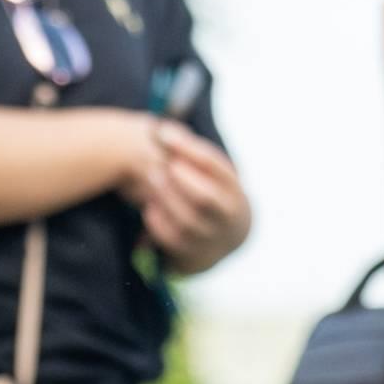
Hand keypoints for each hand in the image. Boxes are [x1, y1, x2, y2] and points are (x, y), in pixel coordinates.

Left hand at [129, 119, 251, 270]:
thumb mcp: (212, 172)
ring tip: (151, 178)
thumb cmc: (212, 190)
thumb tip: (161, 130)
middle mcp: (228, 215)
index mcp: (234, 188)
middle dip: (179, 179)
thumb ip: (190, 152)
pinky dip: (157, 221)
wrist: (226, 235)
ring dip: (165, 198)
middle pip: (204, 197)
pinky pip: (171, 239)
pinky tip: (149, 206)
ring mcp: (211, 237)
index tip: (163, 133)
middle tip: (160, 164)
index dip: (187, 147)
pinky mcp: (192, 253)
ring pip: (186, 220)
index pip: (213, 164)